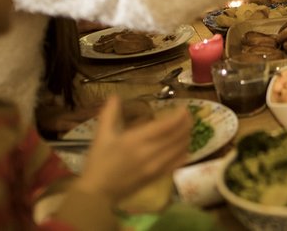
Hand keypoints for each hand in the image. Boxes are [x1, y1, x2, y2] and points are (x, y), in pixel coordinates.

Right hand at [72, 96, 191, 202]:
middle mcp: (149, 152)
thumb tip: (115, 96)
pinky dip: (184, 154)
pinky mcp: (157, 177)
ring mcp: (155, 166)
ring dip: (186, 137)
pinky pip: (177, 164)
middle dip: (186, 124)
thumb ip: (109, 113)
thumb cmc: (99, 161)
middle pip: (176, 136)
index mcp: (136, 140)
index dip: (178, 116)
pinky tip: (185, 148)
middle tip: (188, 116)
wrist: (98, 192)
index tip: (184, 108)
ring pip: (180, 149)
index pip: (165, 126)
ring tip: (187, 129)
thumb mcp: (101, 135)